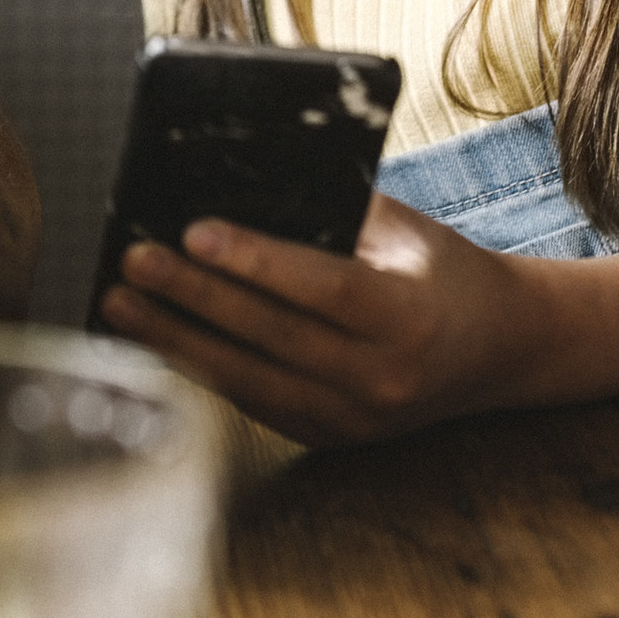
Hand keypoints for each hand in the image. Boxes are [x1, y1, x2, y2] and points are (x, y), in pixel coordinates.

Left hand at [97, 193, 552, 445]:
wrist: (498, 348)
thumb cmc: (440, 269)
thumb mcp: (402, 228)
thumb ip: (332, 209)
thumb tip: (236, 179)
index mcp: (408, 316)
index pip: (321, 288)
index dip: (255, 261)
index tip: (193, 230)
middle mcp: (382, 378)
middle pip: (271, 336)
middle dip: (193, 296)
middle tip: (134, 260)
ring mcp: (354, 419)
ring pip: (250, 380)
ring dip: (177, 340)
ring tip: (120, 303)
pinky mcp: (330, 437)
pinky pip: (253, 402)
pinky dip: (201, 369)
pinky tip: (158, 338)